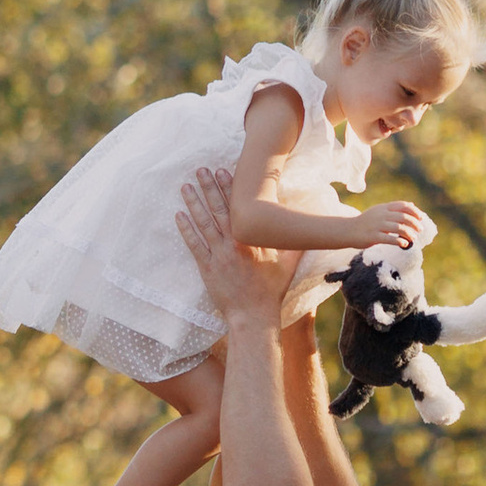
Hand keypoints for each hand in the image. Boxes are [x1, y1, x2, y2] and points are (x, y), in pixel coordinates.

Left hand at [177, 165, 283, 320]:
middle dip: (210, 187)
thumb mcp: (288, 265)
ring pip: (204, 223)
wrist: (254, 316)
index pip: (240, 207)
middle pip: (220, 209)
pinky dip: (186, 229)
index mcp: (253, 239)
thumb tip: (306, 229)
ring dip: (194, 203)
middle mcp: (235, 242)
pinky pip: (194, 244)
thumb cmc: (271, 292)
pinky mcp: (207, 268)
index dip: (230, 188)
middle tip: (201, 169)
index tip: (223, 170)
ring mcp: (219, 255)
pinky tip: (179, 215)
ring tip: (186, 186)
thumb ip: (295, 245)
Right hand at [362, 199, 436, 253]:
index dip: (414, 211)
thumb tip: (411, 204)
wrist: (347, 230)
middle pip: (403, 217)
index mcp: (384, 208)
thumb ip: (394, 208)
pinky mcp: (373, 236)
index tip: (421, 218)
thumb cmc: (366, 222)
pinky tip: (404, 244)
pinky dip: (399, 241)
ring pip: (398, 228)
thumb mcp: (379, 211)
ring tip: (413, 238)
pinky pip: (389, 239)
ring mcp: (377, 225)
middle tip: (420, 230)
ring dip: (409, 233)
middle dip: (414, 223)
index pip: (403, 206)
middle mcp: (381, 215)